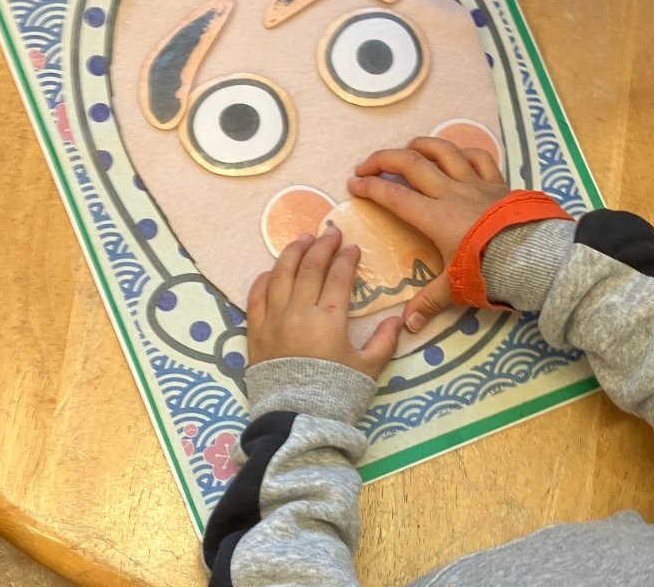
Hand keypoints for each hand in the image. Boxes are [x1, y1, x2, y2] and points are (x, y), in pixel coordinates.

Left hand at [247, 228, 402, 379]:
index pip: (338, 276)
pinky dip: (263, 280)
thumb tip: (398, 320)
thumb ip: (384, 342)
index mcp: (328, 318)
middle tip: (330, 232)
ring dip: (292, 253)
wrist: (296, 421)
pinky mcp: (255, 332)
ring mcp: (273, 320)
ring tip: (302, 239)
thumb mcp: (367, 369)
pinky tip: (271, 270)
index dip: (346, 258)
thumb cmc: (335, 394)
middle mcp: (299, 311)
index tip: (352, 247)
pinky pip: (255, 297)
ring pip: (280, 275)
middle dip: (322, 246)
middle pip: (310, 268)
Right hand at [349, 136, 509, 331]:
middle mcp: (451, 193)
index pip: (394, 196)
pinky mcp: (497, 182)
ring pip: (444, 151)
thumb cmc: (490, 270)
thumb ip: (429, 302)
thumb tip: (408, 326)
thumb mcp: (455, 288)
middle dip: (383, 160)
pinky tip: (454, 153)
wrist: (532, 257)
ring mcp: (475, 183)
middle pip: (411, 164)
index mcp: (435, 217)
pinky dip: (463, 151)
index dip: (370, 188)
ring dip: (420, 145)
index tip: (353, 185)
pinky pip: (479, 157)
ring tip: (406, 149)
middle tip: (365, 166)